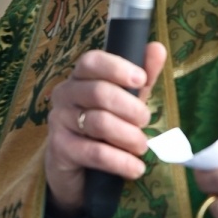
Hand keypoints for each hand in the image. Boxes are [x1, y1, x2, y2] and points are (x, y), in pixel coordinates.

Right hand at [45, 41, 166, 215]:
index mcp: (80, 77)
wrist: (76, 169)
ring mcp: (60, 121)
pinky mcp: (61, 149)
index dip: (117, 67)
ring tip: (142, 146)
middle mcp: (65, 95)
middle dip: (130, 108)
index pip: (91, 61)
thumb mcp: (125, 101)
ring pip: (99, 123)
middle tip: (146, 120)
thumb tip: (157, 48)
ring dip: (128, 136)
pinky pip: (95, 152)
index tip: (141, 78)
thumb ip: (141, 78)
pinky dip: (121, 161)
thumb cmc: (102, 126)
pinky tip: (136, 168)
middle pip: (99, 92)